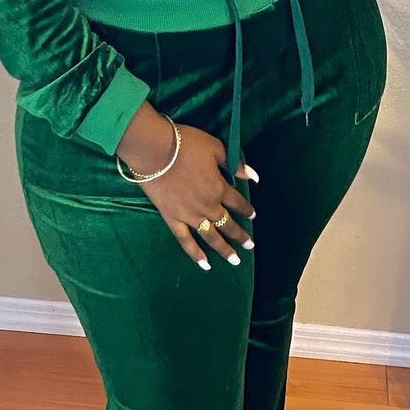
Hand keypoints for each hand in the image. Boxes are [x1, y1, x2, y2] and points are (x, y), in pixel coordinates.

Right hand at [136, 122, 257, 270]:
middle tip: (250, 246)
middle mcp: (208, 206)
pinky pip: (185, 241)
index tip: (252, 216)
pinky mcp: (172, 219)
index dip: (246, 209)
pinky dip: (195, 254)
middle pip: (227, 224)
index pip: (237, 202)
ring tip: (234, 261)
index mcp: (219, 188)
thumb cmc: (186, 145)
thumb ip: (234, 164)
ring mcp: (190, 215)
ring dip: (224, 249)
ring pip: (211, 237)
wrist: (155, 150)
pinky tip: (204, 265)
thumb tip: (254, 176)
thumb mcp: (215, 148)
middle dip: (240, 235)